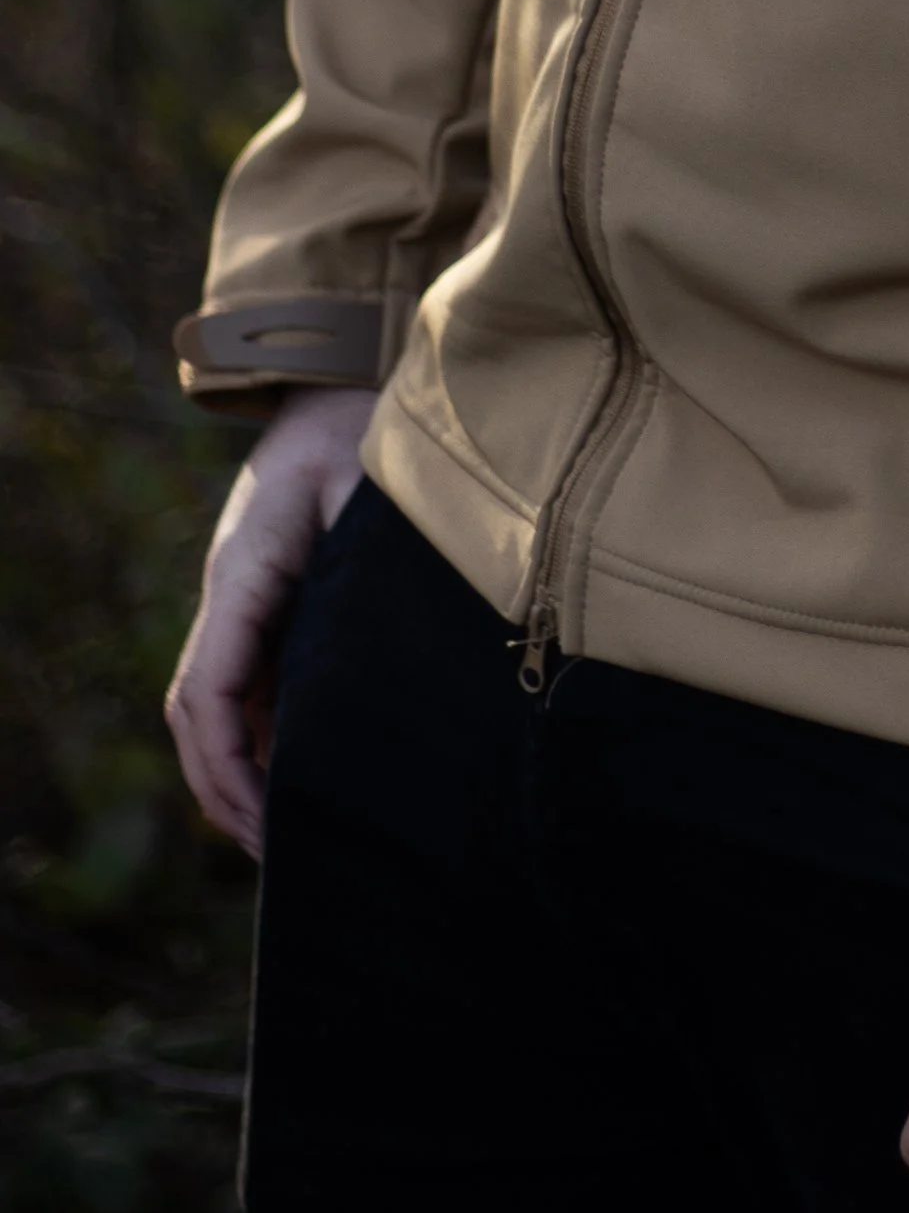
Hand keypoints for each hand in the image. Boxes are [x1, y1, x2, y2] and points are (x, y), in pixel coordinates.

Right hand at [164, 386, 375, 856]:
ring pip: (218, 706)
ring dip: (238, 770)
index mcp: (244, 573)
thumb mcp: (369, 480)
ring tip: (285, 835)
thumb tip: (382, 630)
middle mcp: (232, 594)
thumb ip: (370, 552)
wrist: (335, 383)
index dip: (229, 763)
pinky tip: (300, 776)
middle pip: (199, 714)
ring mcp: (244, 600)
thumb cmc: (358, 427)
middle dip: (226, 788)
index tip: (263, 818)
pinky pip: (249, 684)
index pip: (209, 690)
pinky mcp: (266, 602)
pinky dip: (261, 737)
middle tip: (277, 852)